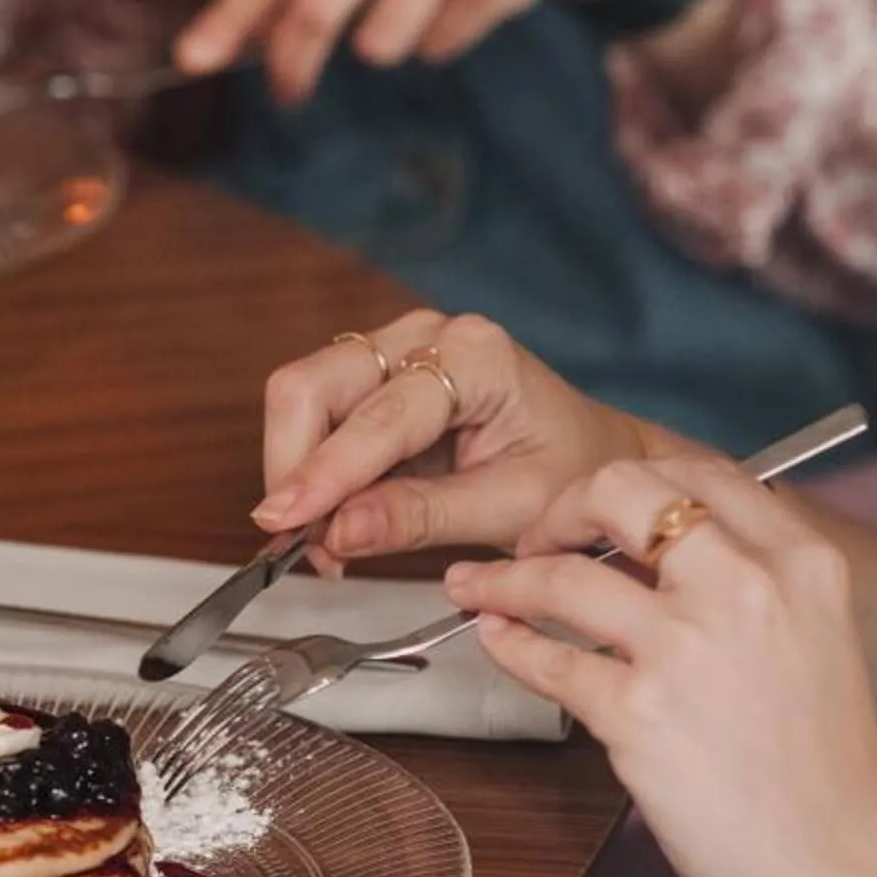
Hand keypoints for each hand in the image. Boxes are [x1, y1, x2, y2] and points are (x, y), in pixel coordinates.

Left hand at [177, 0, 631, 105]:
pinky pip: (436, 47)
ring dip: (383, 45)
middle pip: (316, 11)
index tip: (195, 62)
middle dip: (293, 66)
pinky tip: (460, 0)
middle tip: (289, 92)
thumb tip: (203, 49)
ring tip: (409, 8)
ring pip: (378, 42)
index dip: (232, 22)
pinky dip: (439, 40)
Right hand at [256, 310, 660, 564]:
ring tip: (323, 541)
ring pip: (302, 398)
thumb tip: (337, 533)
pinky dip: (312, 472)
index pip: (375, 415)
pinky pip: (316, 417)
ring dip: (297, 473)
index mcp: (475, 356)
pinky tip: (333, 518)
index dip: (323, 473)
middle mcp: (426, 336)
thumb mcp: (508, 509)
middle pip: (312, 386)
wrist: (591, 457)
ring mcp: (396, 349)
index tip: (285, 523)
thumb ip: (419, 517)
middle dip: (293, 468)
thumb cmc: (569, 473)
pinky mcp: (376, 376)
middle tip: (298, 541)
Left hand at [447, 454, 876, 876]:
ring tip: (474, 586)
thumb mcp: (810, 642)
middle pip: (621, 491)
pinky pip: (546, 659)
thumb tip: (652, 558)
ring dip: (502, 578)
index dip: (628, 479)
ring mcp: (687, 649)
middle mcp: (746, 588)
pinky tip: (495, 638)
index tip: (594, 506)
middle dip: (559, 508)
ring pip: (563, 577)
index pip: (699, 471)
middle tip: (533, 538)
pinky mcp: (638, 714)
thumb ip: (745, 588)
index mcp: (801, 563)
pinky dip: (506, 642)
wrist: (839, 868)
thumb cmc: (822, 772)